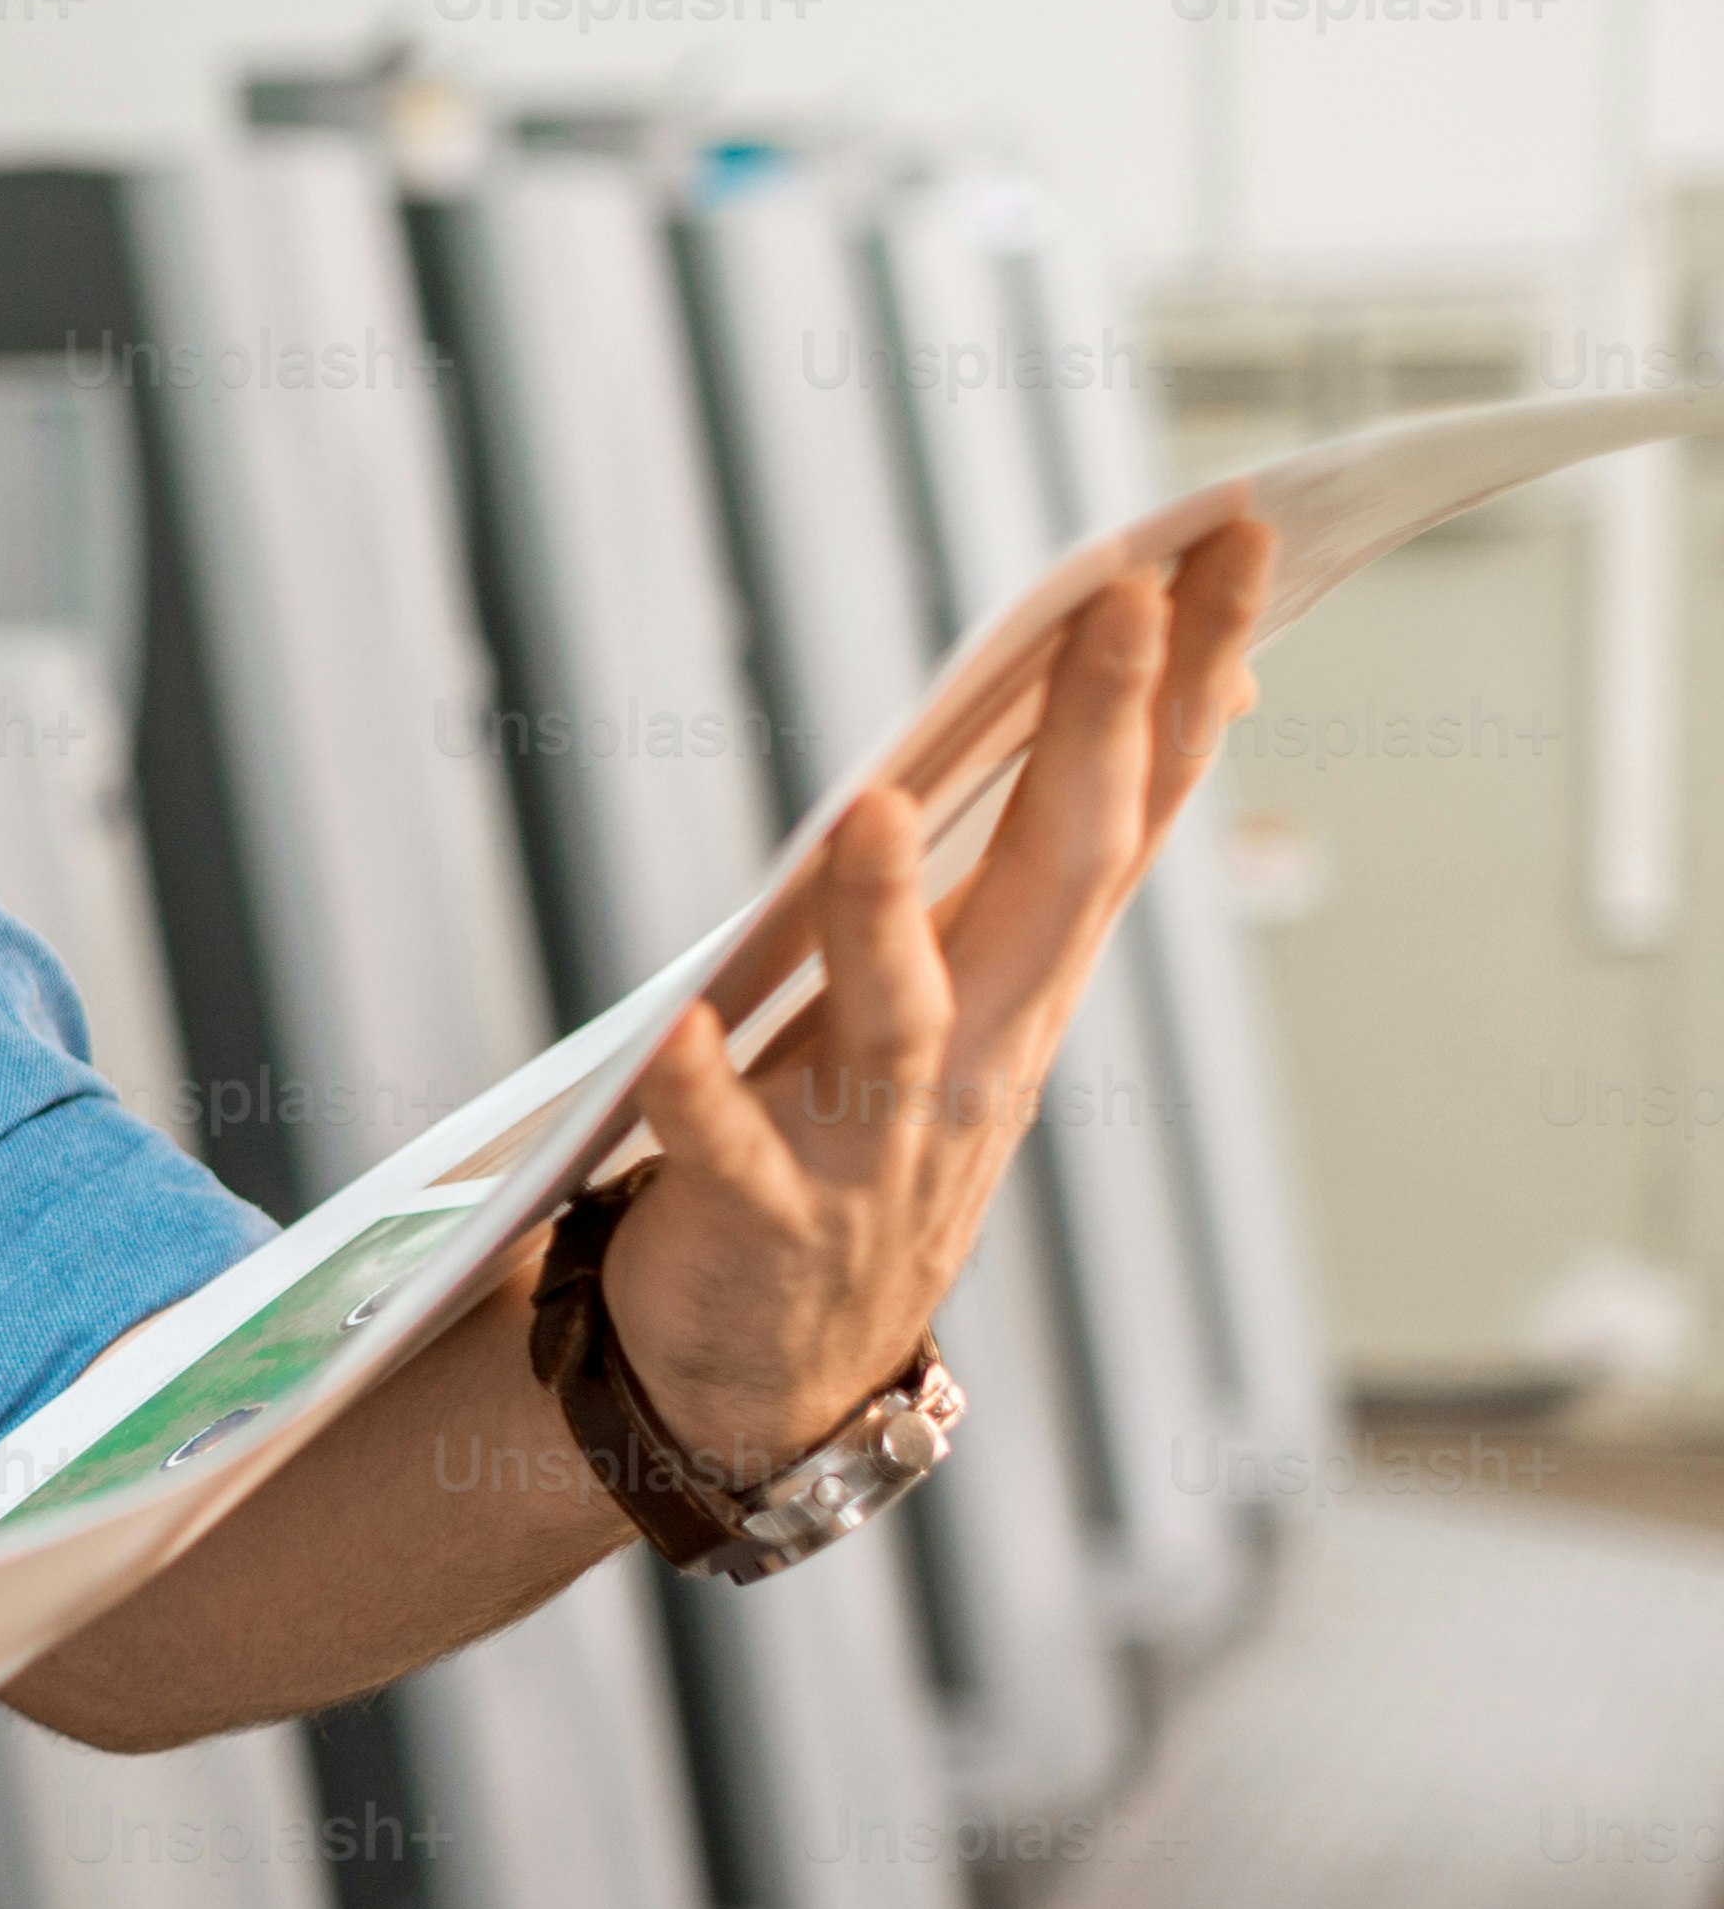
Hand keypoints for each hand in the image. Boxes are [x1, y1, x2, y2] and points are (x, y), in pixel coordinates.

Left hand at [600, 521, 1270, 1480]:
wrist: (776, 1365)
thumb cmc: (862, 1140)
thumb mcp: (967, 998)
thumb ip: (1022, 869)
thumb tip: (1111, 705)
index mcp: (1024, 983)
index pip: (1134, 807)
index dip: (1191, 680)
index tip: (1234, 543)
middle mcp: (978, 1052)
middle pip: (1055, 880)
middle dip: (1095, 740)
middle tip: (1122, 601)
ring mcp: (876, 1142)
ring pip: (898, 1017)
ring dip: (885, 915)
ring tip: (871, 810)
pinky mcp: (763, 1219)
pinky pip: (731, 1151)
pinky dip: (705, 1094)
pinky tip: (673, 1035)